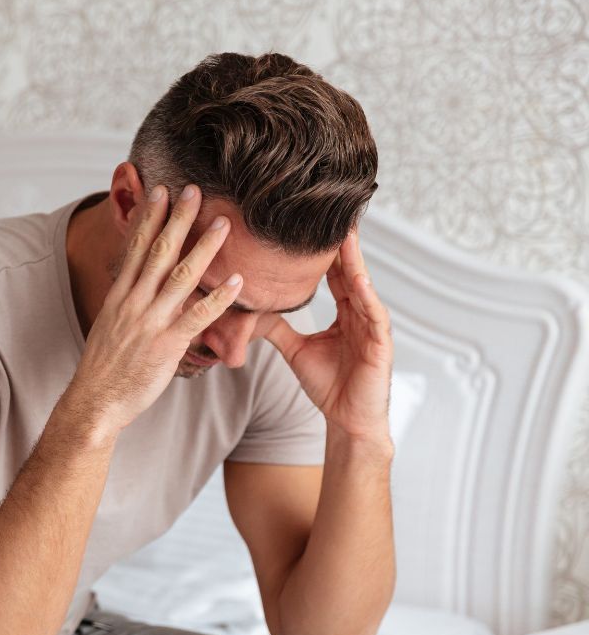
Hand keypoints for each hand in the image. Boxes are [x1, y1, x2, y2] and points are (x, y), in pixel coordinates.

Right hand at [66, 185, 242, 435]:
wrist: (95, 401)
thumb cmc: (106, 367)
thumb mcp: (111, 325)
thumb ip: (130, 302)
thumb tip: (145, 286)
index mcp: (120, 296)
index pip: (135, 247)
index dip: (149, 217)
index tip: (160, 191)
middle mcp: (134, 303)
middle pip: (158, 252)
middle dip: (177, 219)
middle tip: (194, 191)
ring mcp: (150, 322)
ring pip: (180, 277)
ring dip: (203, 248)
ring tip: (223, 225)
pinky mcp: (166, 345)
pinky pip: (197, 317)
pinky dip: (218, 298)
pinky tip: (236, 282)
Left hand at [265, 231, 392, 442]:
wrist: (347, 420)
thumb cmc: (329, 385)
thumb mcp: (296, 351)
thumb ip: (278, 329)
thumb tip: (252, 311)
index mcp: (345, 314)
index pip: (334, 275)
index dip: (325, 252)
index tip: (311, 225)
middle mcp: (361, 315)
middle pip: (351, 273)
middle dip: (343, 245)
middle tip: (332, 214)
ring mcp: (374, 328)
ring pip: (364, 288)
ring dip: (355, 262)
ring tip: (347, 235)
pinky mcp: (381, 345)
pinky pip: (374, 316)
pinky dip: (367, 297)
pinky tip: (360, 280)